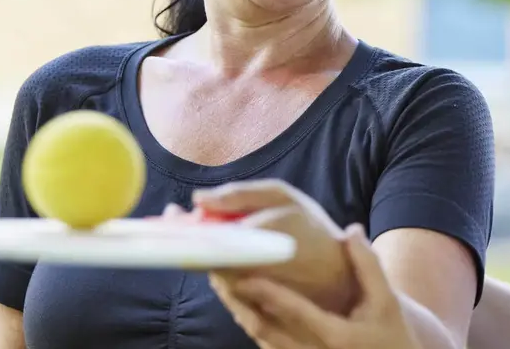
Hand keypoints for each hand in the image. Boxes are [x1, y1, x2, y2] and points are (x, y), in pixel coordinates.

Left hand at [162, 179, 355, 312]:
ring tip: (224, 239)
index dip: (179, 228)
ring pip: (213, 277)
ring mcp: (248, 298)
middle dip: (192, 240)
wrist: (342, 278)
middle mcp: (247, 275)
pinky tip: (238, 260)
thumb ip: (240, 195)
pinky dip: (224, 274)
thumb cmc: (313, 231)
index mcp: (254, 241)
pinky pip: (227, 292)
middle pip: (202, 260)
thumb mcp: (285, 197)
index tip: (167, 216)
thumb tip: (198, 199)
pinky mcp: (251, 314)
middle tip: (185, 221)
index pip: (200, 238)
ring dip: (210, 258)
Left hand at [212, 224, 420, 348]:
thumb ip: (367, 264)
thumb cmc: (390, 334)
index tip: (244, 274)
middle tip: (220, 275)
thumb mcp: (385, 300)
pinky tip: (242, 305)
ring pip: (261, 339)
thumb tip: (352, 230)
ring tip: (224, 285)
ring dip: (241, 312)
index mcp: (335, 335)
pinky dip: (251, 325)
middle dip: (241, 302)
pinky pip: (267, 346)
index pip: (294, 312)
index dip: (267, 293)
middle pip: (266, 328)